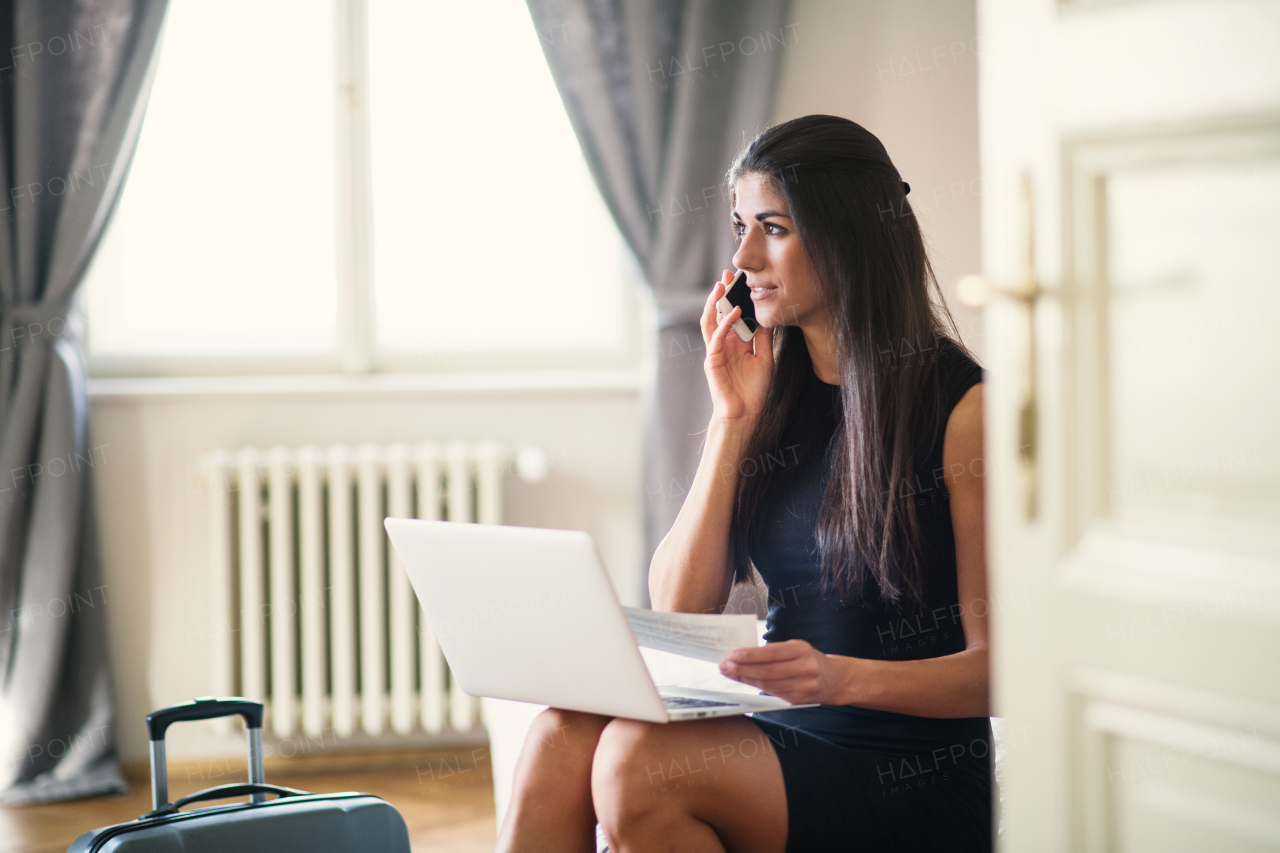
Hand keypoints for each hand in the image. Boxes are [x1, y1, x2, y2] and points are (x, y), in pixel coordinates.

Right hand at [701, 269, 773, 422]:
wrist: (745, 413)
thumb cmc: (754, 389)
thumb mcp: (765, 358)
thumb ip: (762, 338)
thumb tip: (766, 316)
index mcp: (735, 342)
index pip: (733, 314)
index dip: (735, 297)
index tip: (742, 280)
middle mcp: (723, 344)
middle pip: (719, 312)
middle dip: (722, 293)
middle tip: (728, 274)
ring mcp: (716, 351)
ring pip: (710, 321)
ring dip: (714, 302)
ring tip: (722, 285)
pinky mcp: (713, 360)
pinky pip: (716, 337)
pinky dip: (724, 323)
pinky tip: (734, 311)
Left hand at [718, 639, 840, 704]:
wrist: (834, 679)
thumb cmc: (809, 659)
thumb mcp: (796, 647)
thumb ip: (774, 651)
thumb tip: (743, 654)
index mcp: (802, 650)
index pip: (771, 654)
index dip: (750, 655)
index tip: (732, 655)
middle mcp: (804, 668)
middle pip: (767, 671)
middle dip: (742, 669)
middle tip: (724, 666)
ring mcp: (802, 686)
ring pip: (767, 684)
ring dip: (745, 679)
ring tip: (730, 673)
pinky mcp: (798, 699)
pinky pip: (772, 693)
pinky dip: (756, 686)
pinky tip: (745, 681)